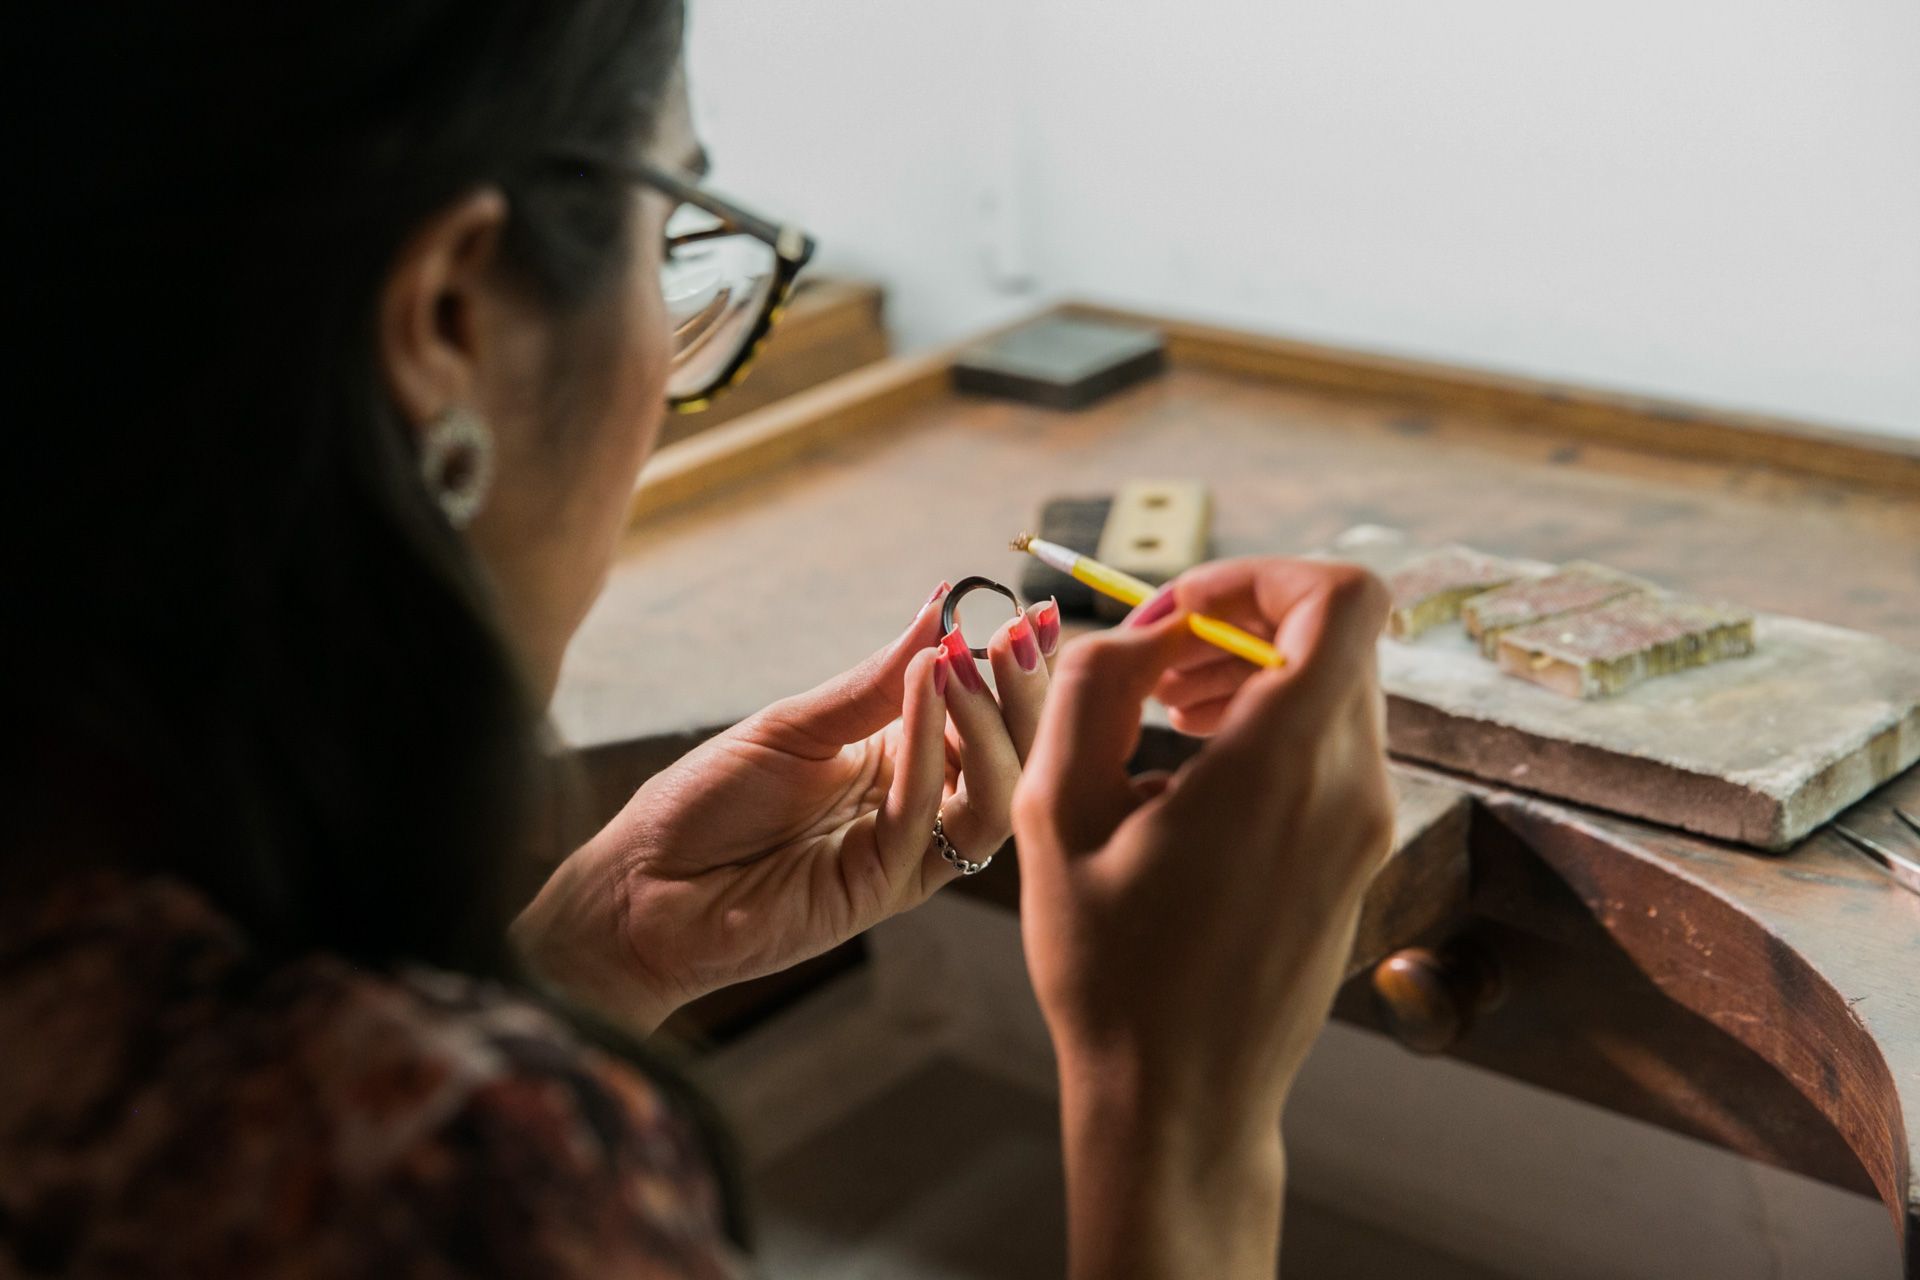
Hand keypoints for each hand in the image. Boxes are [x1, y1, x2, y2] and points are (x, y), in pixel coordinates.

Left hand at [513, 586, 1060, 1032]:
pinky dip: (932, 750)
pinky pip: (928, 819)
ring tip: (969, 660)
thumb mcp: (796, 724)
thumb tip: (941, 606)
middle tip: (1026, 633)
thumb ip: (874, 680)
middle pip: (1009, 758)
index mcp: (902, 759)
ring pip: (993, 798)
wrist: (643, 886)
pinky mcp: (884, 889)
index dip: (1013, 669)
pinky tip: (928, 689)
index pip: (986, 716)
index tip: (1031, 613)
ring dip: (990, 723)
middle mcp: (917, 806)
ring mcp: (907, 852)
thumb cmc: (708, 802)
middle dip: (1023, 694)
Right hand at [1013, 558, 1393, 1279]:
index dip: (1254, 578)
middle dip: (1238, 623)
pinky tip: (1191, 775)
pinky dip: (1270, 730)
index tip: (1173, 616)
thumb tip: (1140, 630)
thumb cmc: (1111, 968)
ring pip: (1335, 690)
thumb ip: (1093, 687)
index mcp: (1287, 763)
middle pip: (1334, 637)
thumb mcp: (1059, 812)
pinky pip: (1333, 751)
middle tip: (1151, 665)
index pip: (1341, 596)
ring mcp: (1368, 826)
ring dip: (1251, 675)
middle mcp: (1354, 786)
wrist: (1181, 1100)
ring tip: (1161, 714)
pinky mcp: (1359, 858)